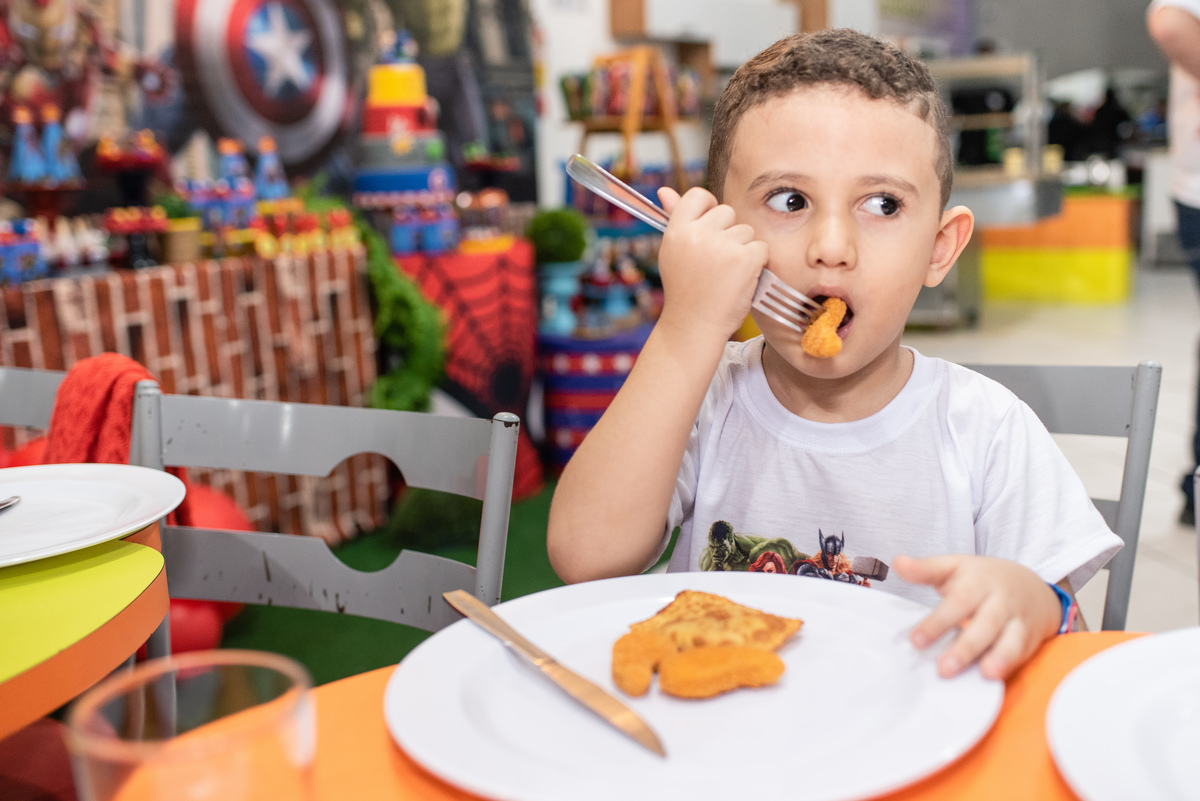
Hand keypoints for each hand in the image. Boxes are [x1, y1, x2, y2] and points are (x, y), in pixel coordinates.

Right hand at [655, 186, 767, 343]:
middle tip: (716, 262)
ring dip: (743, 250)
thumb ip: (674, 219)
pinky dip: (757, 263)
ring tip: (726, 274)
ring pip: (746, 231)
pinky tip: (740, 279)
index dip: (709, 208)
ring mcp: (723, 246)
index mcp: (677, 231)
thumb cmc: (685, 290)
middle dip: (728, 233)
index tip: (710, 227)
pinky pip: (761, 247)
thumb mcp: (673, 252)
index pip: (698, 195)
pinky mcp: (745, 260)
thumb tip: (664, 189)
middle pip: (727, 212)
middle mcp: (698, 235)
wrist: (695, 326)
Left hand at [893, 554, 1061, 679]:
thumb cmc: (982, 579)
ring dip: (996, 658)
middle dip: (964, 647)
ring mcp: (1016, 619)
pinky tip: (995, 675)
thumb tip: (898, 562)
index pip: (957, 602)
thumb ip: (926, 569)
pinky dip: (1010, 663)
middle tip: (942, 668)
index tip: (915, 640)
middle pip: (984, 624)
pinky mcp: (1028, 637)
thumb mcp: (954, 567)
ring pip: (1008, 640)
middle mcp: (999, 600)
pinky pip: (1021, 652)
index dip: (937, 623)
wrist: (1031, 585)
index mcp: (977, 581)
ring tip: (983, 673)